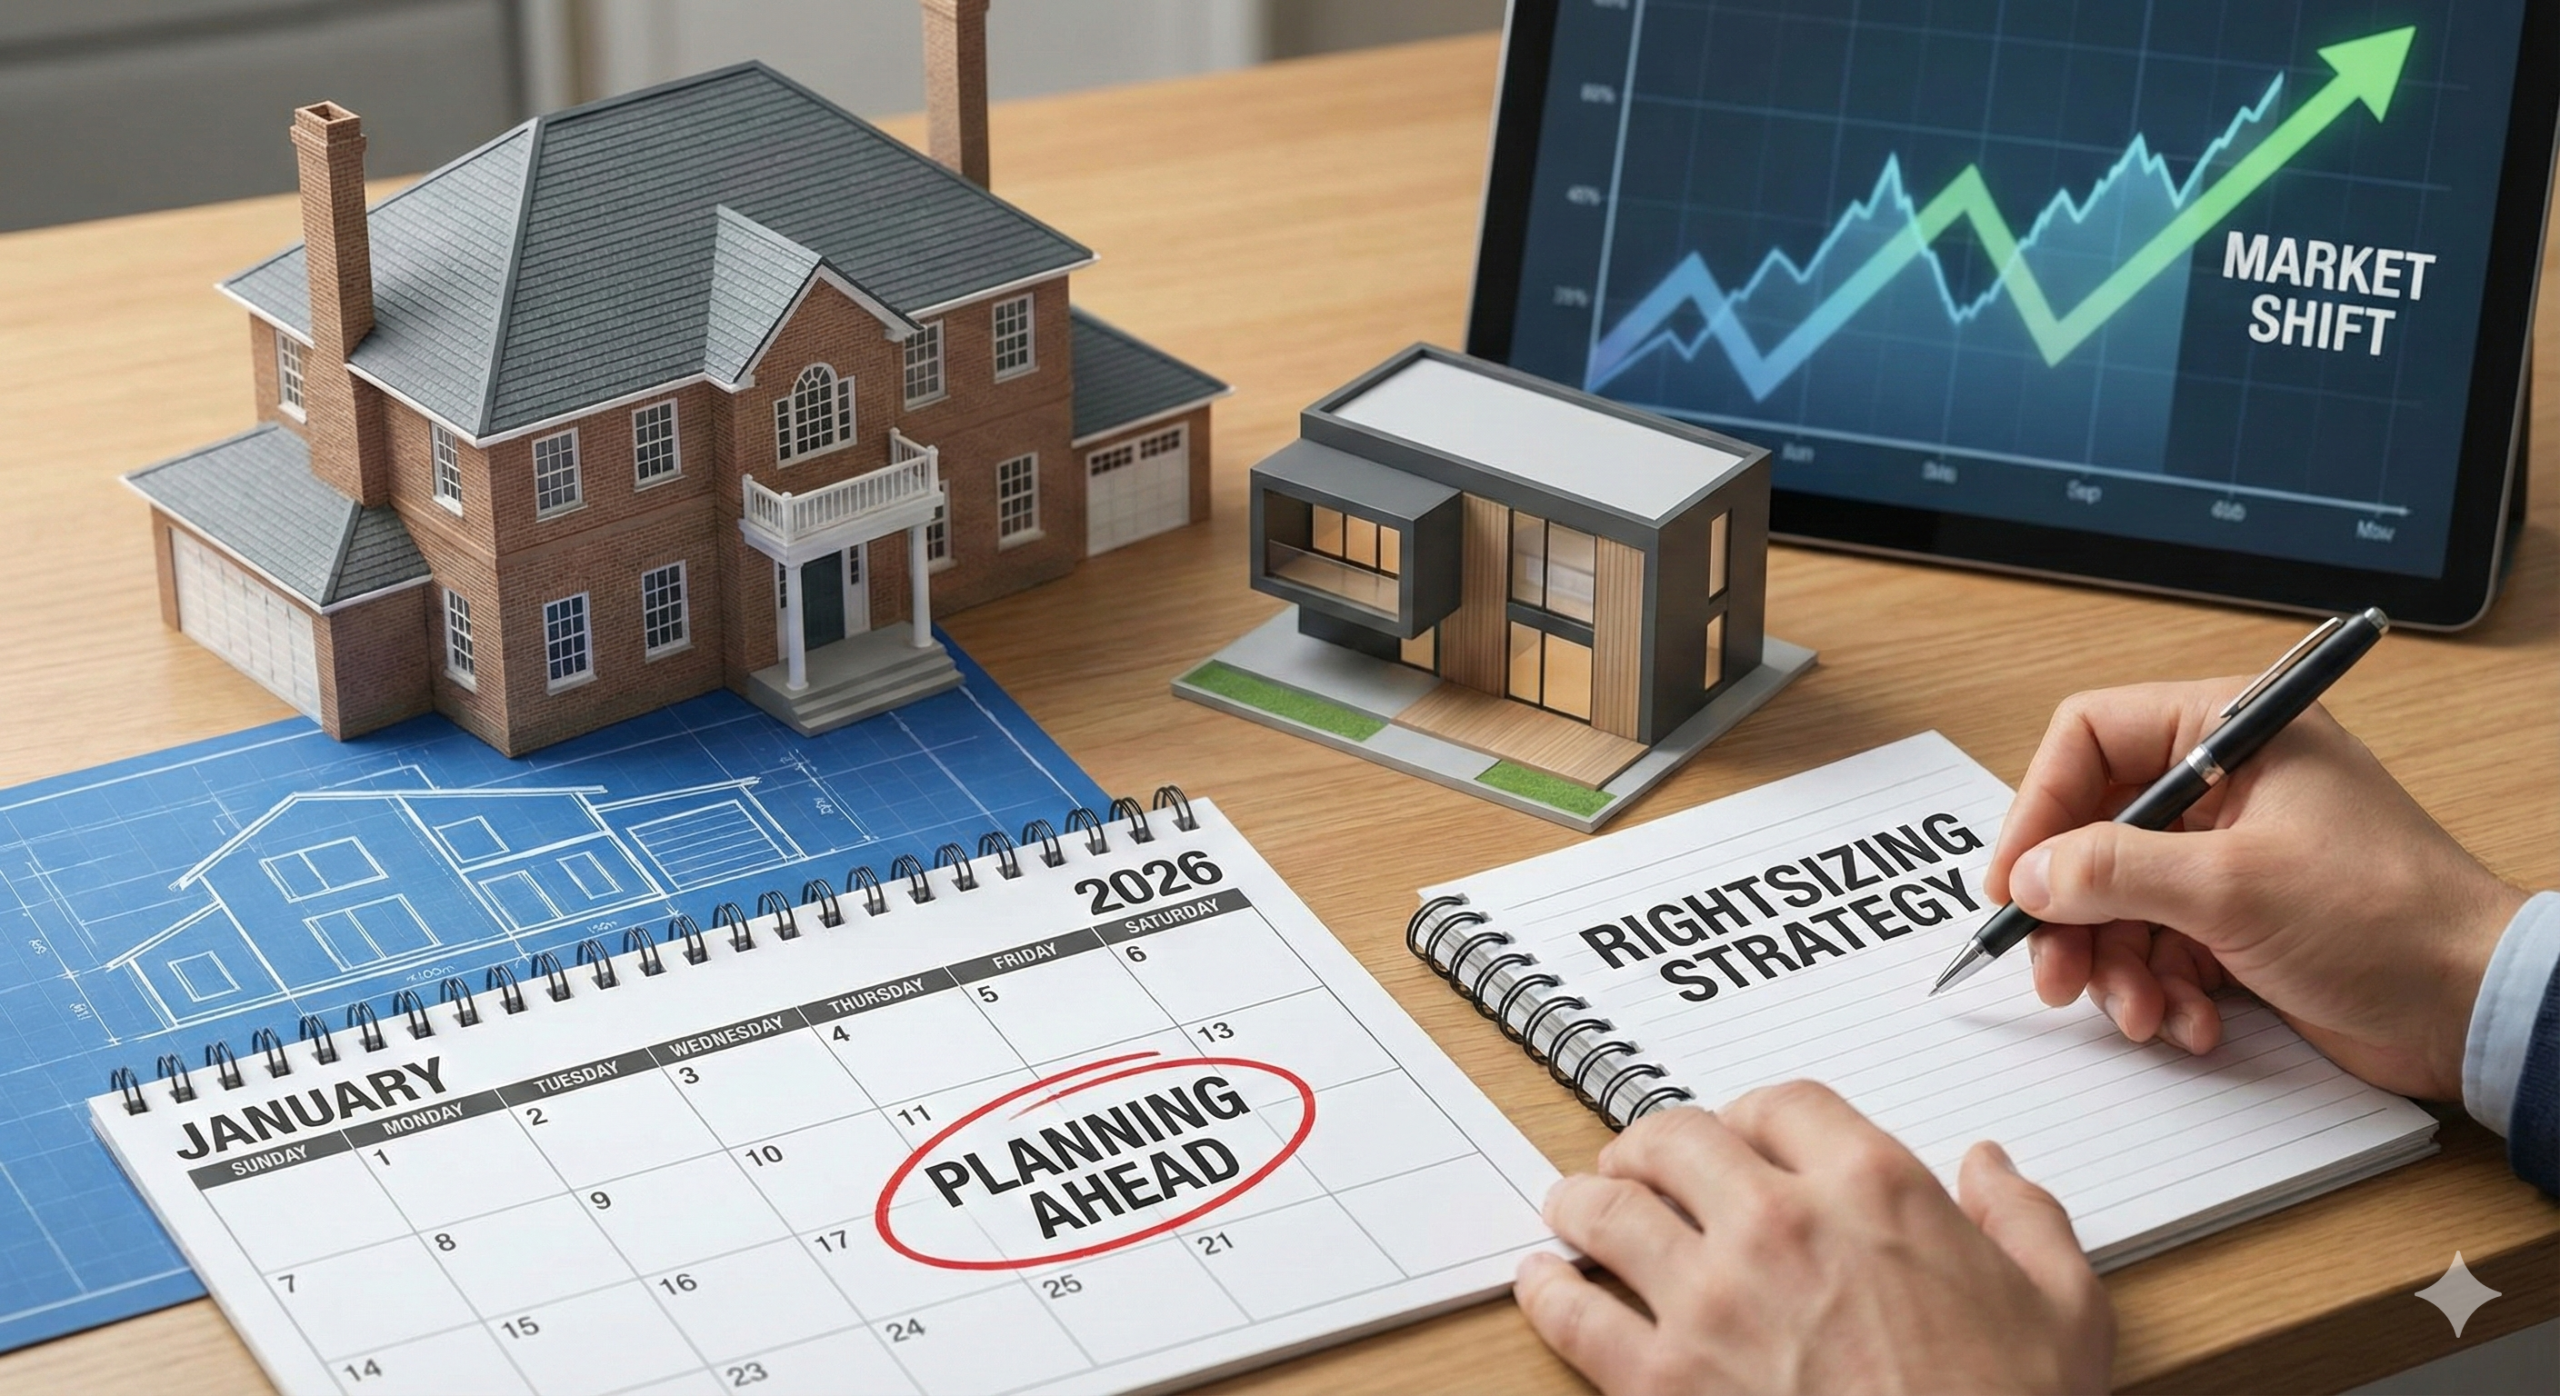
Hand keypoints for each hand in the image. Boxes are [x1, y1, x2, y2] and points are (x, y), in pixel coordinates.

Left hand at [1517, 1085, 2111, 1395]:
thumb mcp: (2064, 1310)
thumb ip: (2027, 1221)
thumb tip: (1993, 1167)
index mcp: (1875, 1190)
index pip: (1781, 1104)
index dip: (1750, 1115)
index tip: (1738, 1135)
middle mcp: (1782, 1224)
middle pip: (1676, 1138)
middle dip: (1651, 1146)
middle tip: (1640, 1163)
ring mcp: (1714, 1300)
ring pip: (1608, 1209)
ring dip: (1584, 1201)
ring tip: (1575, 1207)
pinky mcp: (1666, 1380)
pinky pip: (1576, 1314)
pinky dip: (1547, 1292)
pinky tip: (1542, 1283)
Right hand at [1986, 681, 2525, 1099]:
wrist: (2474, 1008)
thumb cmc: (2387, 920)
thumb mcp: (2230, 887)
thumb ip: (2113, 871)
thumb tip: (2031, 876)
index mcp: (2231, 731)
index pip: (2090, 739)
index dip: (2039, 809)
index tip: (2015, 883)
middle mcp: (2227, 782)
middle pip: (2092, 831)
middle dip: (2073, 913)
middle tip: (2056, 974)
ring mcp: (2231, 853)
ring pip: (2118, 900)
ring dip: (2116, 967)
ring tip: (2139, 1015)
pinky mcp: (2239, 919)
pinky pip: (2158, 946)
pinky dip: (2160, 991)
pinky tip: (2190, 1023)